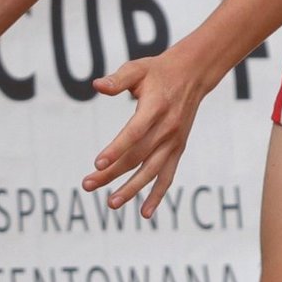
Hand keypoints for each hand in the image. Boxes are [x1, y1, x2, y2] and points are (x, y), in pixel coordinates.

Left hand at [80, 51, 207, 218]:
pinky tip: (145, 213)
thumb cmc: (158, 71)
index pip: (135, 132)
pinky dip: (158, 195)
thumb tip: (96, 85)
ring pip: (151, 171)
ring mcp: (173, 142)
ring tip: (110, 204)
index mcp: (156, 107)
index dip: (117, 148)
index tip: (97, 163)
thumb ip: (118, 80)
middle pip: (137, 156)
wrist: (194, 74)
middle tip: (87, 185)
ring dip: (131, 189)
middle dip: (111, 173)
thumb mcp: (138, 68)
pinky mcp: (176, 150)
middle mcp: (167, 128)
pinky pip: (167, 176)